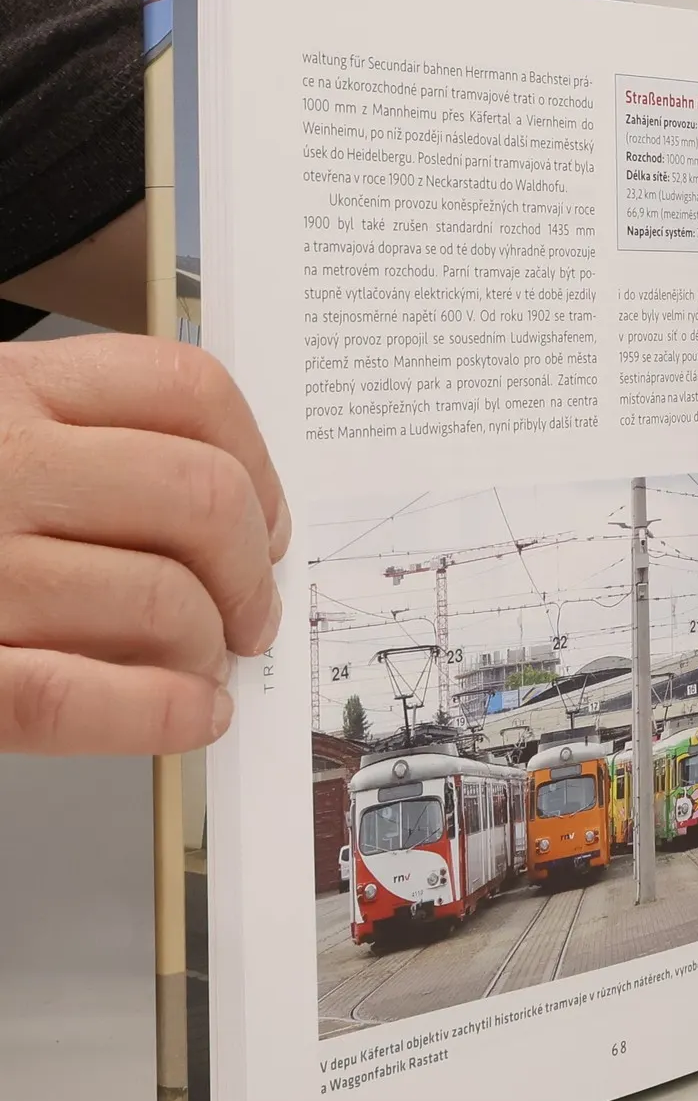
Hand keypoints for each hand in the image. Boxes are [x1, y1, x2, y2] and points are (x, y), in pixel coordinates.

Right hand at [0, 336, 287, 752]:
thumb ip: (78, 441)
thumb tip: (232, 516)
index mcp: (2, 386)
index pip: (189, 392)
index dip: (259, 468)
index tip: (268, 522)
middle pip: (201, 498)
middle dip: (254, 571)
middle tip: (250, 613)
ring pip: (159, 600)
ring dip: (207, 648)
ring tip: (198, 664)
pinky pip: (70, 697)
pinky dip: (156, 713)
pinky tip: (190, 713)